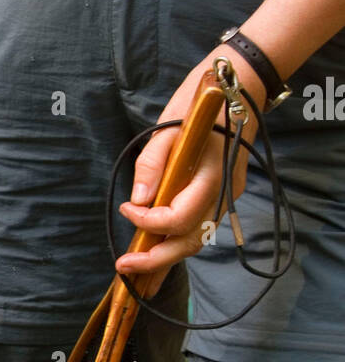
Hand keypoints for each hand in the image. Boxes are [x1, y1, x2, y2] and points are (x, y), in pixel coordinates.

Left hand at [115, 48, 263, 297]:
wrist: (236, 91)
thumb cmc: (199, 106)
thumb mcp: (167, 129)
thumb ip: (151, 166)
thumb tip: (138, 202)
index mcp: (211, 177)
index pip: (177, 218)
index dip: (147, 221)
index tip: (126, 208)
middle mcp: (224, 194)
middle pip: (190, 242)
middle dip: (156, 260)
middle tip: (124, 266)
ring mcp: (227, 198)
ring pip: (197, 240)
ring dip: (167, 257)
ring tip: (137, 270)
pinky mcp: (223, 197)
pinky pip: (200, 228)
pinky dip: (178, 242)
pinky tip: (157, 252)